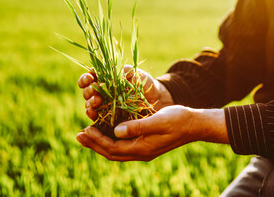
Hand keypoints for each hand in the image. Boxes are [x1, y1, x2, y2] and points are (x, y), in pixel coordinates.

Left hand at [76, 105, 228, 160]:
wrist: (195, 125)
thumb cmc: (178, 120)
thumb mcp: (158, 120)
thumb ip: (137, 127)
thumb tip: (115, 131)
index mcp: (142, 148)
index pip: (113, 148)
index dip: (97, 140)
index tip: (84, 130)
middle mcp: (141, 152)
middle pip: (111, 152)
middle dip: (94, 144)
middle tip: (78, 135)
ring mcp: (144, 149)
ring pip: (116, 151)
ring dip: (100, 143)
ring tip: (86, 135)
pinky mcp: (146, 144)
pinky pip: (123, 146)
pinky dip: (111, 140)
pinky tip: (106, 132)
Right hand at [77, 65, 172, 120]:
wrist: (156, 99)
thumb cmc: (145, 84)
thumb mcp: (137, 75)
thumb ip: (126, 72)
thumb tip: (117, 71)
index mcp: (105, 80)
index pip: (89, 79)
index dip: (86, 78)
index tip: (90, 77)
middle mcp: (101, 94)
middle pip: (87, 92)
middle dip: (89, 91)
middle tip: (95, 90)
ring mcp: (104, 107)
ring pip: (90, 105)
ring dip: (90, 103)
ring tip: (96, 102)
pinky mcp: (109, 119)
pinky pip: (97, 118)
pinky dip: (93, 115)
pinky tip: (93, 113)